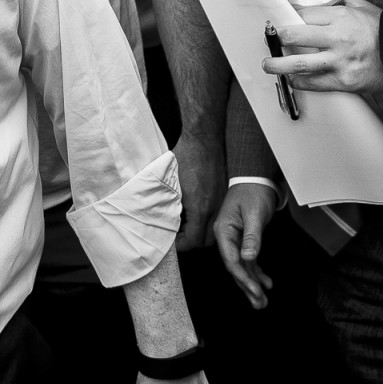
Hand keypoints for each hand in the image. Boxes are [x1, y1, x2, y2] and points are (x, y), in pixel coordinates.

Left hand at [172, 131, 225, 251]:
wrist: (205, 138)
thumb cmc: (186, 156)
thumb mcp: (169, 182)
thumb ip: (166, 202)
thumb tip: (158, 216)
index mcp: (200, 207)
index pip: (194, 240)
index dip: (182, 245)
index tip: (173, 241)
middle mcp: (215, 207)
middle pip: (207, 240)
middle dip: (193, 241)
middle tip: (179, 234)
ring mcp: (222, 201)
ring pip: (215, 228)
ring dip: (201, 231)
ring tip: (186, 223)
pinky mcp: (224, 193)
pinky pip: (218, 214)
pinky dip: (208, 219)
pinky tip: (195, 210)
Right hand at [213, 182, 275, 308]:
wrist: (254, 179)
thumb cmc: (253, 193)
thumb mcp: (254, 214)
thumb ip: (251, 237)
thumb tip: (248, 258)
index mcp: (224, 231)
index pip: (231, 259)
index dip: (243, 277)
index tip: (254, 290)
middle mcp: (226, 237)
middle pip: (235, 267)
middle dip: (247, 286)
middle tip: (259, 303)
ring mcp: (234, 239)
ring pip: (242, 266)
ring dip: (252, 283)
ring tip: (261, 301)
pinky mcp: (243, 239)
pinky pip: (249, 260)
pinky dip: (257, 272)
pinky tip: (266, 283)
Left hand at [261, 0, 382, 96]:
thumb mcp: (366, 7)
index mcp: (341, 17)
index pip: (303, 15)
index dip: (288, 19)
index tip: (279, 23)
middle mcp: (337, 38)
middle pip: (295, 35)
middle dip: (276, 37)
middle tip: (269, 39)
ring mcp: (340, 61)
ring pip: (299, 63)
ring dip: (278, 65)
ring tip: (268, 65)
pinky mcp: (344, 81)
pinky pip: (314, 83)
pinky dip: (300, 82)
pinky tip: (293, 80)